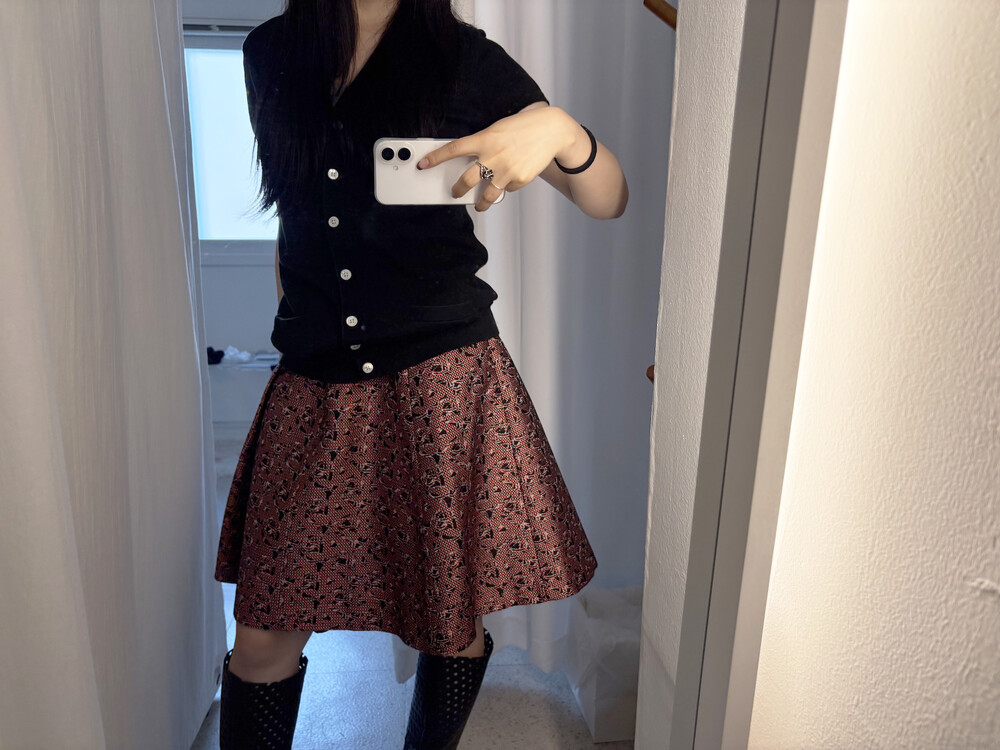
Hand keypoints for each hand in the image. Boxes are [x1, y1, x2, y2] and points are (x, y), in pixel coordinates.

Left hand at [417, 105, 573, 211]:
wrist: (552, 130)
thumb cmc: (523, 127)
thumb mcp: (498, 129)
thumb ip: (484, 144)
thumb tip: (471, 162)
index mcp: (485, 139)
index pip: (453, 150)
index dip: (435, 158)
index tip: (423, 164)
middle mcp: (493, 156)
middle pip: (466, 180)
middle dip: (457, 190)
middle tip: (454, 192)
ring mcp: (506, 170)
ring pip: (486, 195)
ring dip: (480, 203)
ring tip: (479, 205)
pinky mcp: (519, 179)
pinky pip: (507, 189)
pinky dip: (506, 187)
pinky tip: (512, 177)